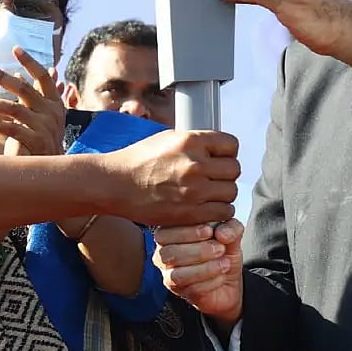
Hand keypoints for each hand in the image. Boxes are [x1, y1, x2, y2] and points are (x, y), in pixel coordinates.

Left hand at [0, 47, 65, 155]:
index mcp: (54, 102)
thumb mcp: (43, 114)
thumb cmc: (43, 137)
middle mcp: (51, 112)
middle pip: (25, 89)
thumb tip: (19, 74)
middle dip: (4, 78)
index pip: (43, 77)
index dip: (30, 62)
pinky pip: (14, 129)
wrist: (54, 167)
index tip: (15, 49)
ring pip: (16, 109)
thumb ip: (34, 95)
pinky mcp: (37, 141)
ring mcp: (45, 127)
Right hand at [100, 130, 238, 225]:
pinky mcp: (191, 213)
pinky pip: (223, 211)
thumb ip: (195, 142)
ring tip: (210, 193)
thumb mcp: (168, 138)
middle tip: (214, 178)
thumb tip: (218, 146)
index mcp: (191, 141)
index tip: (220, 158)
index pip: (231, 144)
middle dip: (226, 173)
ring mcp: (194, 190)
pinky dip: (219, 210)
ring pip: (231, 192)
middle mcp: (195, 164)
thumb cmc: (139, 160)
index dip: (227, 152)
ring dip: (223, 193)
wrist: (117, 184)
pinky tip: (206, 206)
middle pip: (234, 169)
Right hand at [154, 220, 244, 325]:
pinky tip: (221, 276)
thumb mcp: (231, 235)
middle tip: (220, 248)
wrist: (228, 281)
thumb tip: (221, 233)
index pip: (165, 231)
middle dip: (199, 251)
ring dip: (205, 268)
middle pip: (169, 253)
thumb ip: (230, 228)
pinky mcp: (179, 291)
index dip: (187, 231)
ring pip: (177, 274)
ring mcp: (169, 273)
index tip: (209, 231)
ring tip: (224, 263)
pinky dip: (210, 281)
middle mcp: (163, 252)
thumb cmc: (222, 253)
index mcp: (170, 232)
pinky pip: (190, 288)